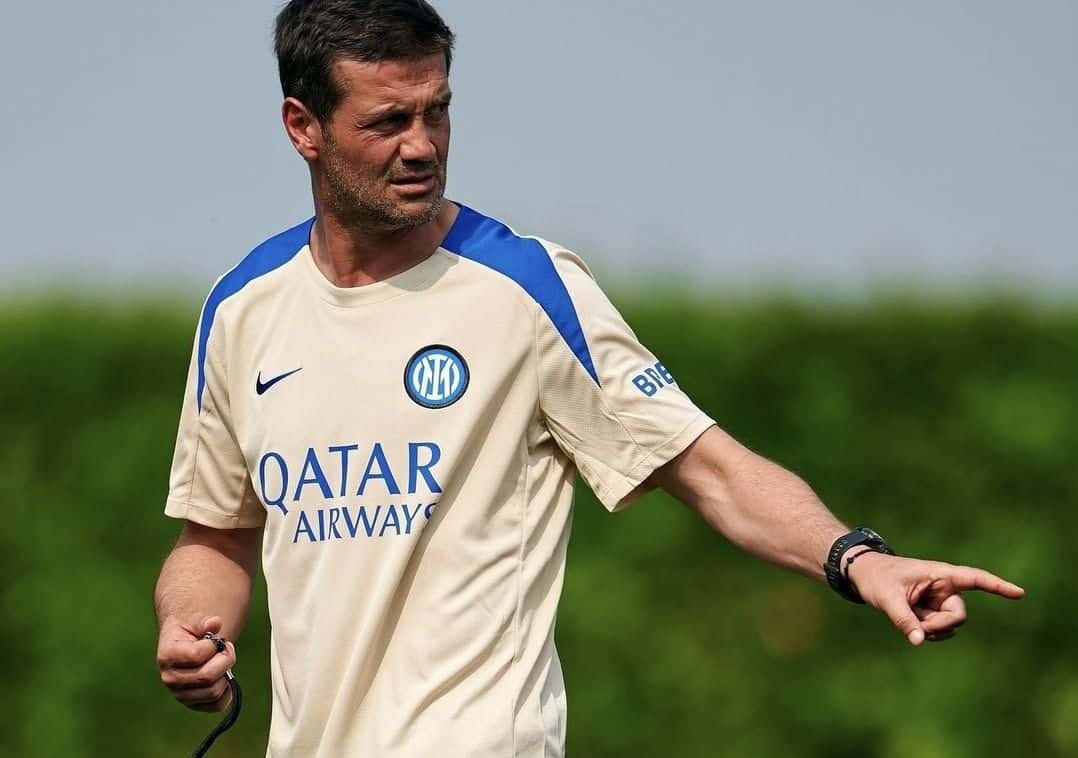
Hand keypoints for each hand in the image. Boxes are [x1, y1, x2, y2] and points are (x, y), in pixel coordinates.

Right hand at [156, 615, 236, 711]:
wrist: (184, 645)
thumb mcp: (196, 622)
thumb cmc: (191, 632)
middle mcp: (170, 678)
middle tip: (227, 649)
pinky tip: (225, 677)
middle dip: (225, 659)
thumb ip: (207, 622)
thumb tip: (215, 623)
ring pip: (213, 692)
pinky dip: (227, 692)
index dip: (213, 645)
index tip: (215, 639)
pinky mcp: (193, 703)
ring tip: (222, 662)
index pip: (196, 655)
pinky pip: (216, 705)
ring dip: (225, 674)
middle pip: (207, 677)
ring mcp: (180, 694)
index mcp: (167, 656)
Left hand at [846, 553, 1024, 645]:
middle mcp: (944, 587)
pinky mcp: (933, 611)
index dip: (997, 586)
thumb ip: (904, 620)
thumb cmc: (876, 579)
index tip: (1019, 593)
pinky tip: (913, 627)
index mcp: (940, 574)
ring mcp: (939, 600)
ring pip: (949, 625)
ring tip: (908, 619)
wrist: (864, 576)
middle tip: (918, 626)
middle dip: (940, 625)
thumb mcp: (887, 599)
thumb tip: (920, 642)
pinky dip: (928, 633)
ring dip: (932, 629)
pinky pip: (940, 630)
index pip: (975, 579)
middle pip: (958, 615)